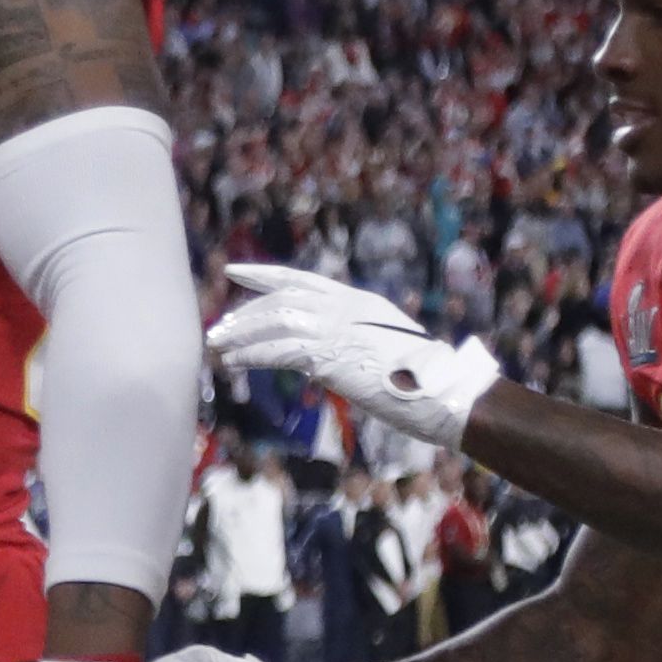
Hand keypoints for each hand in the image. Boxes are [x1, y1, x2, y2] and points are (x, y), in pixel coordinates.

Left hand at [209, 262, 505, 448]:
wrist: (443, 391)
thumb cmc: (419, 378)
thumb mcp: (378, 347)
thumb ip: (346, 343)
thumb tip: (315, 360)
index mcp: (357, 300)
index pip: (301, 279)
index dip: (264, 274)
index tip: (233, 271)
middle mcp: (346, 306)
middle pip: (282, 298)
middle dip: (246, 312)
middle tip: (219, 328)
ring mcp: (340, 328)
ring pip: (276, 321)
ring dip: (242, 334)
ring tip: (217, 347)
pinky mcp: (332, 354)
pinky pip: (281, 350)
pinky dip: (252, 356)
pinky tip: (233, 364)